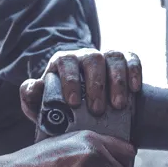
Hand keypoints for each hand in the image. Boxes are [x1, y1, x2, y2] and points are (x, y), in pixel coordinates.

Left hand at [20, 49, 141, 121]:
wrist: (80, 99)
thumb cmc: (58, 101)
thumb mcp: (40, 100)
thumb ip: (31, 95)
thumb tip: (34, 87)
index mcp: (63, 61)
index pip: (66, 62)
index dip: (70, 80)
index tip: (73, 102)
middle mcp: (85, 56)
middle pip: (93, 60)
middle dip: (96, 85)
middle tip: (97, 110)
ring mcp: (106, 57)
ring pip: (114, 58)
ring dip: (117, 81)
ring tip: (118, 106)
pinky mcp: (124, 60)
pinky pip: (131, 58)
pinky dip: (134, 71)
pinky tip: (135, 88)